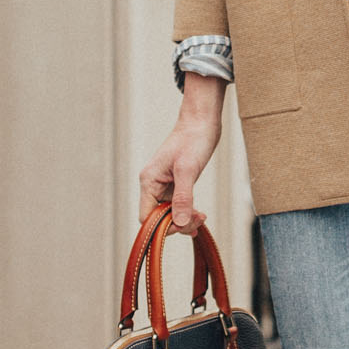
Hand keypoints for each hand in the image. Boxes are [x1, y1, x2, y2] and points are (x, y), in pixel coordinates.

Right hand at [139, 75, 225, 233]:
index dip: (163, 226)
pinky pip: (176, 205)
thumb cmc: (193, 140)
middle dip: (177, 223)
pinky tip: (198, 215)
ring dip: (183, 218)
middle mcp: (153, 184)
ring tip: (201, 217)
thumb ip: (182, 197)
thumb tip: (179, 222)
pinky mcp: (175, 182)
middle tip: (198, 221)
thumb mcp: (188, 170)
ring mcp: (164, 184)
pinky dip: (186, 211)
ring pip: (168, 213)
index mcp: (149, 181)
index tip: (184, 224)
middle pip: (157, 217)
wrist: (202, 121)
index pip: (147, 216)